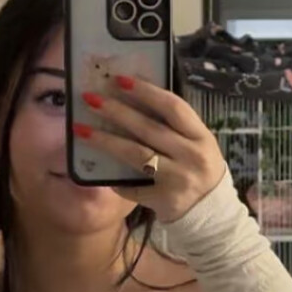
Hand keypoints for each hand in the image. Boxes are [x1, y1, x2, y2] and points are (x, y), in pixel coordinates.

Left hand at [75, 76, 227, 225]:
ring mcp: (177, 179)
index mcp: (201, 136)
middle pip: (149, 129)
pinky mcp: (163, 199)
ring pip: (136, 155)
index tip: (119, 80)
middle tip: (90, 98)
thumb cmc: (197, 167)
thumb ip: (172, 126)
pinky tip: (99, 171)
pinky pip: (132, 186)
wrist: (210, 211)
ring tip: (81, 129)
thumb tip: (129, 101)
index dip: (146, 91)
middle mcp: (191, 156)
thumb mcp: (195, 142)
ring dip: (106, 140)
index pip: (173, 108)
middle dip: (117, 111)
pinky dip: (116, 179)